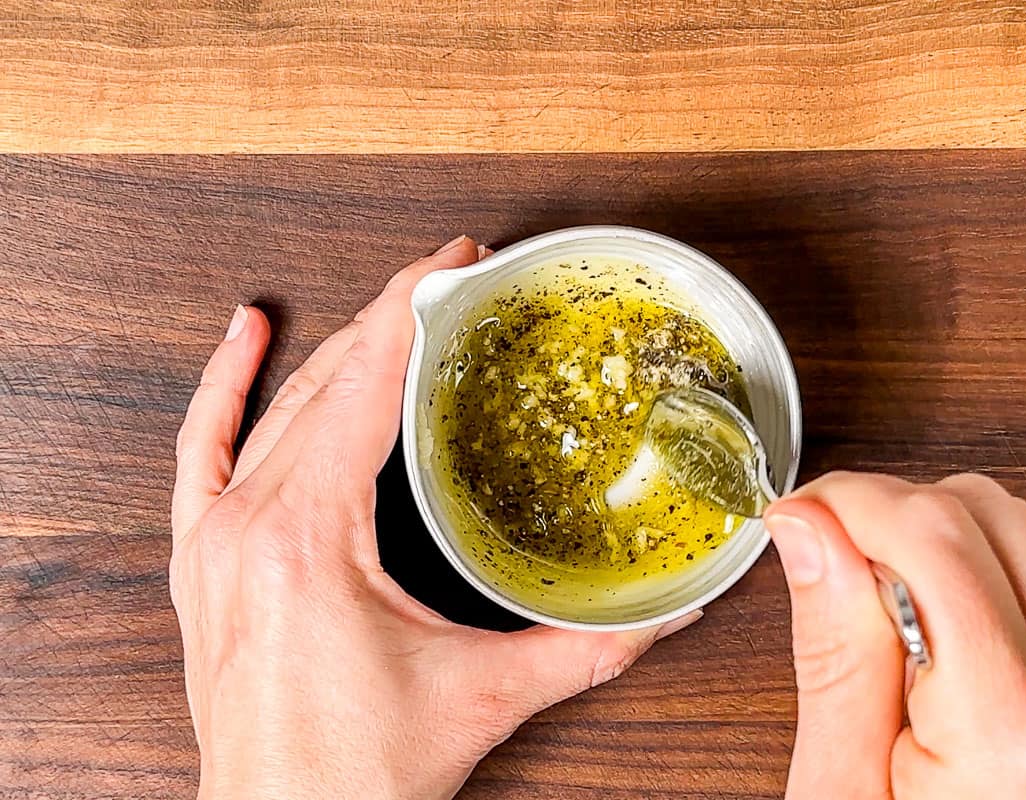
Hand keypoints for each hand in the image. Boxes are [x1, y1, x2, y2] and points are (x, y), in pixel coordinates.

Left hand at [170, 236, 699, 799]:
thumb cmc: (355, 777)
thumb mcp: (485, 698)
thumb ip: (588, 648)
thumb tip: (667, 612)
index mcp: (306, 537)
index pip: (364, 387)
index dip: (415, 312)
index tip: (456, 266)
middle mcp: (247, 524)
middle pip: (326, 383)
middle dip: (394, 317)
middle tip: (451, 279)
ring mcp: (215, 541)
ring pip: (275, 407)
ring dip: (334, 345)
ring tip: (386, 301)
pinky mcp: (204, 562)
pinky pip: (199, 450)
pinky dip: (222, 386)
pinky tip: (244, 336)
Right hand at [765, 471, 1025, 798]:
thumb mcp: (848, 792)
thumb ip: (837, 654)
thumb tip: (812, 529)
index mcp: (1023, 732)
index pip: (932, 532)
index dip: (852, 503)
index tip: (808, 515)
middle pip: (981, 511)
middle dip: (896, 523)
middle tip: (849, 585)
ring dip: (952, 548)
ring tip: (916, 636)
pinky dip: (1006, 576)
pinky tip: (973, 643)